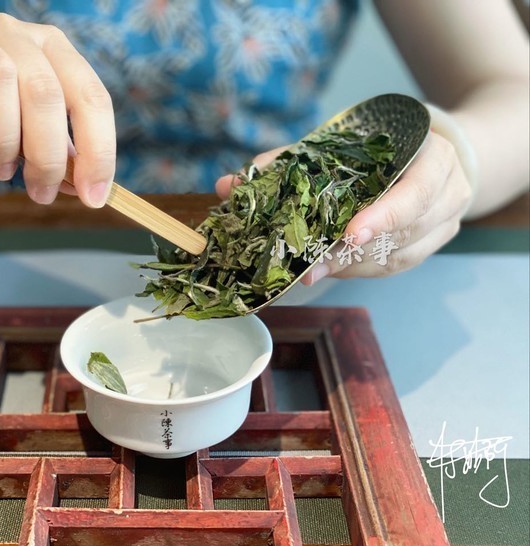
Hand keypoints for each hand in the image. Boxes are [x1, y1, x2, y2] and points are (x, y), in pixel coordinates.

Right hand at [0, 9, 114, 206]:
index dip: (98, 149)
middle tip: (41, 193)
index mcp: (56, 54)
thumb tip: (86, 190)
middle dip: (49, 155)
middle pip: (46, 93)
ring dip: (3, 136)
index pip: (91, 97)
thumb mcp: (27, 133)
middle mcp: (19, 35)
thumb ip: (57, 154)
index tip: (92, 197)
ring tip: (0, 171)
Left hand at [215, 132, 473, 281]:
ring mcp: (443, 225)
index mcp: (435, 158)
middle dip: (351, 252)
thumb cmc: (379, 144)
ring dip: (350, 267)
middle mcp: (448, 194)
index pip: (417, 192)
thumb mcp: (342, 141)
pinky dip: (358, 270)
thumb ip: (289, 160)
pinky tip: (329, 269)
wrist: (428, 153)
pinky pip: (393, 267)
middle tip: (309, 266)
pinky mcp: (428, 247)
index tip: (349, 234)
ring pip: (398, 257)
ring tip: (310, 270)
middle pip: (404, 233)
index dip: (384, 216)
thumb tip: (229, 185)